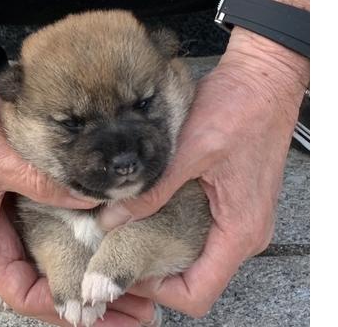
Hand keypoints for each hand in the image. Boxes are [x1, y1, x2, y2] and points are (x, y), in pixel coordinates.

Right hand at [0, 74, 155, 325]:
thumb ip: (42, 185)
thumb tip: (90, 201)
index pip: (22, 292)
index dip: (58, 307)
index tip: (96, 313)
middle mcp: (1, 232)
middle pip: (47, 277)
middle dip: (87, 293)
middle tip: (134, 305)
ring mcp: (18, 210)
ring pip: (58, 248)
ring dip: (92, 261)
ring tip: (134, 274)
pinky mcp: (30, 187)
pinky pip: (61, 213)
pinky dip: (87, 222)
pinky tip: (115, 226)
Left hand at [98, 27, 308, 316]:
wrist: (262, 79)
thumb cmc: (238, 110)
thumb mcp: (189, 151)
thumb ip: (153, 190)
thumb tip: (111, 219)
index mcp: (238, 232)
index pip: (197, 293)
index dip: (157, 292)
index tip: (124, 273)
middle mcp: (242, 235)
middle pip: (195, 280)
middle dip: (154, 276)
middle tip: (114, 256)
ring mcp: (239, 220)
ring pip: (197, 259)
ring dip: (161, 255)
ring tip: (123, 239)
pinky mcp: (230, 204)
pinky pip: (201, 236)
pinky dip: (172, 235)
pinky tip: (145, 219)